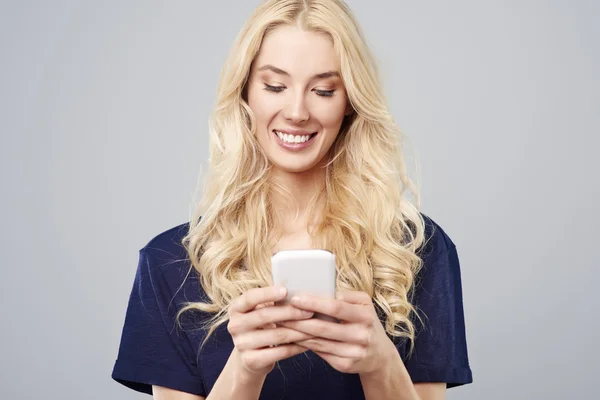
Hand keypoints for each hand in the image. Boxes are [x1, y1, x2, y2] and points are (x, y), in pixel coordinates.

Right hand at [227, 286, 314, 377]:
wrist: (250, 358)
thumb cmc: (261, 327)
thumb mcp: (260, 311)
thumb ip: (273, 301)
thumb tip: (298, 289)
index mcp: (236, 308)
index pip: (250, 297)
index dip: (267, 293)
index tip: (286, 290)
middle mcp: (234, 325)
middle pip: (264, 316)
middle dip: (290, 312)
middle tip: (310, 310)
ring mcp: (241, 344)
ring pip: (276, 335)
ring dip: (299, 330)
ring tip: (315, 327)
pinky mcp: (251, 361)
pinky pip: (280, 352)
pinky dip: (297, 347)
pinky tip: (308, 343)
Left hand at [280, 291, 396, 374]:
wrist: (380, 355)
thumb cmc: (365, 322)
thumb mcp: (363, 305)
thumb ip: (344, 297)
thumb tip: (315, 292)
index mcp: (366, 315)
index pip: (336, 307)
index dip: (314, 302)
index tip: (295, 298)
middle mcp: (362, 335)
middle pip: (324, 327)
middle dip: (299, 320)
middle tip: (281, 312)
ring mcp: (354, 352)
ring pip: (319, 341)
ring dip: (297, 333)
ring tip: (282, 323)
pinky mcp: (345, 365)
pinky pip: (320, 352)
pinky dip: (305, 344)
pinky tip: (293, 337)